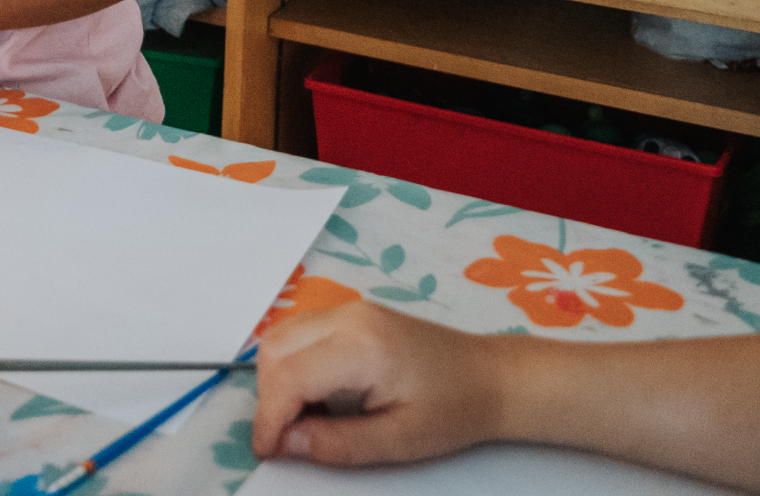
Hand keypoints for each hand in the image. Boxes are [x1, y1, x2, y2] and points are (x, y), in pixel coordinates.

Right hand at [252, 301, 508, 467]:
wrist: (491, 376)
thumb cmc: (452, 412)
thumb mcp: (398, 441)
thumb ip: (335, 443)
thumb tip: (283, 443)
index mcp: (361, 347)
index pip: (288, 376)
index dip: (269, 418)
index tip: (267, 452)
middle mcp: (346, 317)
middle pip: (273, 349)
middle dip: (268, 398)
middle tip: (286, 439)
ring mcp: (346, 308)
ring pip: (279, 336)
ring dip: (276, 380)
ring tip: (302, 418)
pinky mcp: (349, 312)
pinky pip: (298, 332)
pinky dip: (290, 364)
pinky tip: (316, 394)